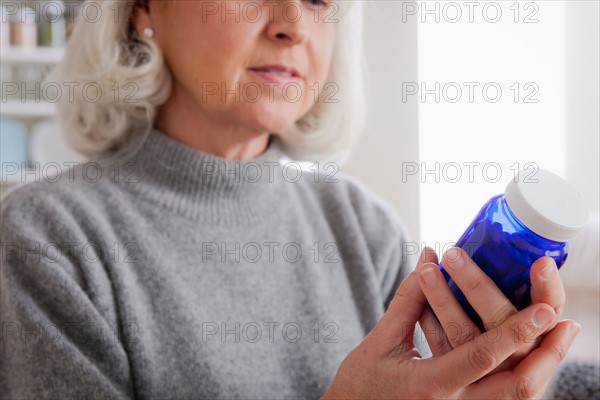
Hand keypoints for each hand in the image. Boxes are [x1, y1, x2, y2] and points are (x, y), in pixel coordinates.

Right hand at [321, 249, 579, 398]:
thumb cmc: (362, 382)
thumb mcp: (381, 339)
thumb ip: (409, 298)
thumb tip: (429, 259)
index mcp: (431, 385)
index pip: (483, 356)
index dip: (516, 331)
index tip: (545, 310)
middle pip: (517, 387)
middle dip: (546, 354)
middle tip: (565, 321)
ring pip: (517, 396)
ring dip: (542, 364)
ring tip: (561, 334)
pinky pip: (502, 396)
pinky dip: (521, 372)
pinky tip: (532, 352)